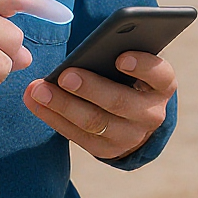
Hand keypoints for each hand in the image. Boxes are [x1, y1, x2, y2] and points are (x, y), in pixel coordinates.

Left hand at [23, 53, 176, 159]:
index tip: (120, 57)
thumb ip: (119, 51)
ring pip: (94, 122)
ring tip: (38, 90)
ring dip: (62, 104)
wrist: (134, 117)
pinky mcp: (107, 150)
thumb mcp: (133, 62)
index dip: (142, 66)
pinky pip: (77, 136)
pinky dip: (53, 117)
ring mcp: (130, 136)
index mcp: (162, 84)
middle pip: (119, 101)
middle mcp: (151, 113)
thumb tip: (89, 47)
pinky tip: (35, 102)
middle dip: (90, 87)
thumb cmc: (127, 75)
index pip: (159, 74)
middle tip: (65, 75)